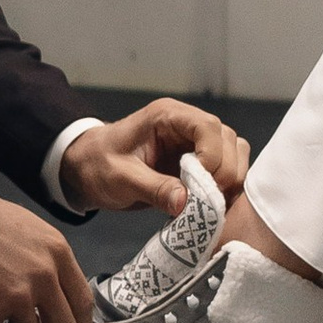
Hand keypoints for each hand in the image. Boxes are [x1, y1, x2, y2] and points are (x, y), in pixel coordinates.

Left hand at [60, 98, 250, 215]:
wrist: (88, 169)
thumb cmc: (99, 166)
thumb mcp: (121, 179)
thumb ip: (153, 189)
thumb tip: (186, 204)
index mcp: (168, 117)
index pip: (208, 127)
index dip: (212, 157)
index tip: (202, 187)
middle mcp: (187, 124)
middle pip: (228, 140)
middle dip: (224, 173)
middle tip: (207, 203)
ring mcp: (195, 143)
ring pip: (234, 153)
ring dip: (230, 181)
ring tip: (210, 205)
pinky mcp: (199, 162)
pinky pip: (227, 169)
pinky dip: (226, 188)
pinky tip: (210, 205)